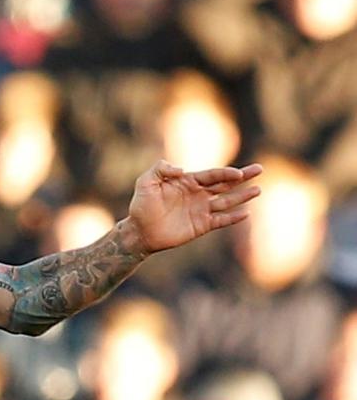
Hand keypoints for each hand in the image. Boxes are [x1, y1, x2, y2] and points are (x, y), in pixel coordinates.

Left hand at [127, 160, 261, 254]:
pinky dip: (233, 217)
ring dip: (242, 196)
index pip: (212, 175)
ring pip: (227, 201)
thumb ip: (160, 169)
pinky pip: (221, 220)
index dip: (226, 173)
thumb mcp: (146, 182)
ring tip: (258, 190)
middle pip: (225, 183)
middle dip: (242, 176)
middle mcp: (198, 194)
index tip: (238, 173)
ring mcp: (201, 210)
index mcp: (188, 181)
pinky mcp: (202, 226)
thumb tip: (181, 169)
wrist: (140, 231)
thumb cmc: (142, 205)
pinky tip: (245, 213)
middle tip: (259, 169)